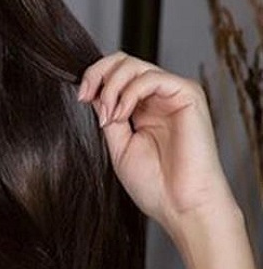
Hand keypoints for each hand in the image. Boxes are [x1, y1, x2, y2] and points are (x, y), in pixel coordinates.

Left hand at [77, 52, 234, 231]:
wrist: (181, 207)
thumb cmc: (154, 184)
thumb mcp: (118, 144)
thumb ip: (107, 113)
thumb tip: (93, 89)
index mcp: (143, 107)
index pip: (116, 73)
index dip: (94, 78)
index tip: (80, 98)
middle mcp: (159, 97)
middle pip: (123, 60)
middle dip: (98, 74)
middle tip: (86, 97)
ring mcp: (174, 94)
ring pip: (133, 65)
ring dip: (111, 88)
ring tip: (109, 118)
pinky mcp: (189, 95)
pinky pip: (151, 77)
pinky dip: (129, 92)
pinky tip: (122, 115)